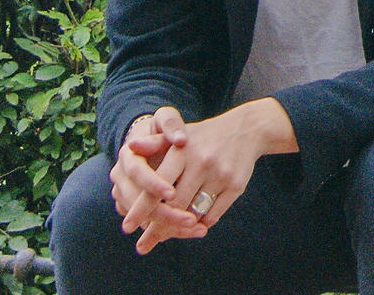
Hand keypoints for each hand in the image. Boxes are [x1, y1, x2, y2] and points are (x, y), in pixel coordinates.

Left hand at [122, 100, 295, 253]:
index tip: (126, 227)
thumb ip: (154, 143)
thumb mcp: (179, 134)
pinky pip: (213, 215)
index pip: (157, 186)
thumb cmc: (204, 136)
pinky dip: (200, 224)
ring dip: (178, 228)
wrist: (247, 129)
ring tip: (164, 238)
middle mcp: (201, 163)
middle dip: (157, 228)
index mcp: (183, 152)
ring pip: (194, 213)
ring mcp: (220, 175)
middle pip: (174, 206)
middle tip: (143, 244)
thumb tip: (131, 146)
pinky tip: (191, 227)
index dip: (141, 209)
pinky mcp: (236, 185)